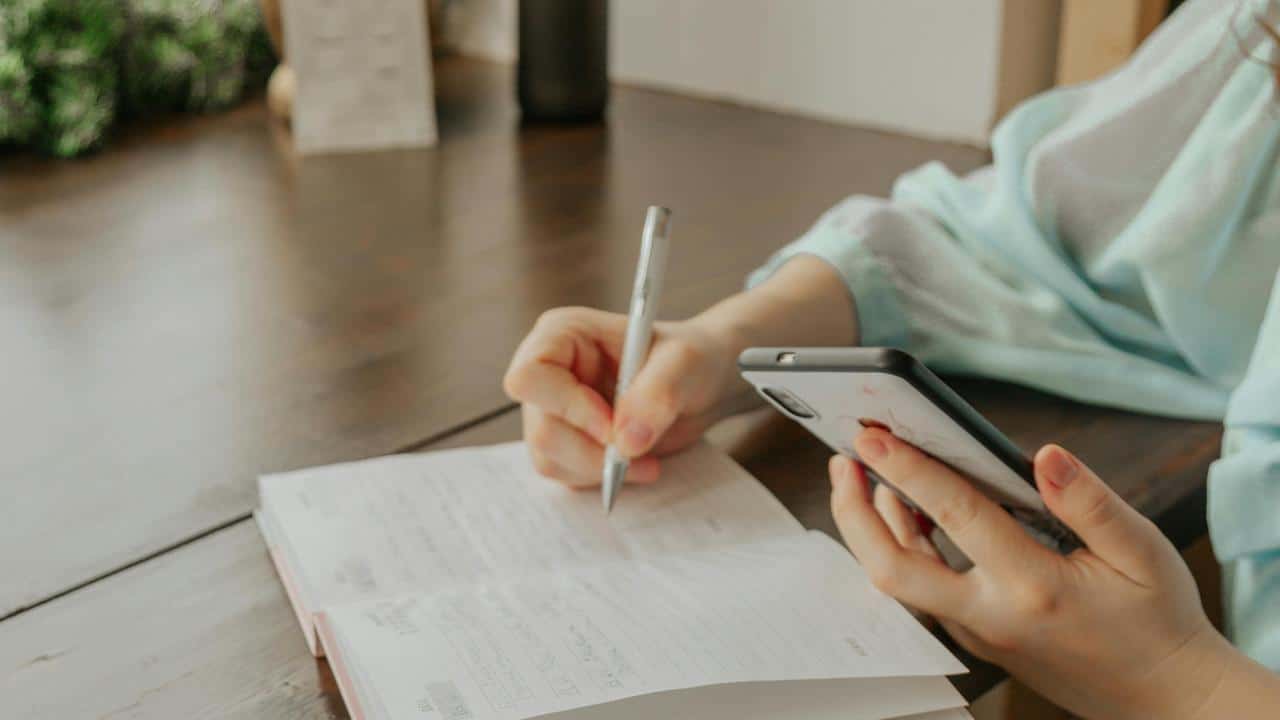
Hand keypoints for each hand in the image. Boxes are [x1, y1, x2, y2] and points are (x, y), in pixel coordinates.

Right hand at [503, 307, 740, 486]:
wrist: (702, 384)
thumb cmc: (691, 358)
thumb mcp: (685, 364)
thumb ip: (657, 394)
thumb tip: (626, 441)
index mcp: (562, 334)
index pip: (530, 376)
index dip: (567, 407)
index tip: (613, 426)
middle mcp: (549, 371)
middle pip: (540, 428)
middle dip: (591, 450)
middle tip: (640, 451)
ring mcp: (552, 408)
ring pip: (548, 457)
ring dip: (598, 468)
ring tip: (645, 458)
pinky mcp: (564, 439)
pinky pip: (564, 472)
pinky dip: (600, 476)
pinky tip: (634, 461)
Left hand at [829, 428, 1232, 719]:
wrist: (1163, 698)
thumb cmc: (1158, 621)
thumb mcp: (1143, 553)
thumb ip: (1090, 502)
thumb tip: (1044, 456)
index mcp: (1034, 588)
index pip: (956, 518)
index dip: (911, 472)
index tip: (875, 437)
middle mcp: (992, 615)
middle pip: (893, 566)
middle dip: (855, 511)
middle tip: (843, 458)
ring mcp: (977, 632)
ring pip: (901, 579)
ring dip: (872, 525)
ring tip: (861, 471)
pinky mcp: (975, 636)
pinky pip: (921, 588)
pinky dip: (901, 544)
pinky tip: (903, 509)